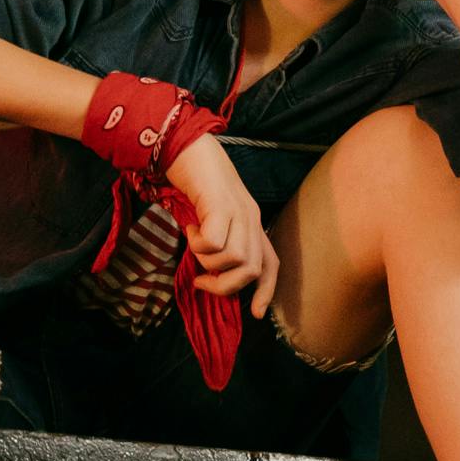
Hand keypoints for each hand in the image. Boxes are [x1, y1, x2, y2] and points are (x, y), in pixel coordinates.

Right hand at [166, 131, 279, 321]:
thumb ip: (218, 242)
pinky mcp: (221, 204)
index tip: (254, 314)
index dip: (266, 292)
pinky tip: (190, 229)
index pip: (271, 263)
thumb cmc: (195, 183)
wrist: (187, 146)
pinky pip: (215, 242)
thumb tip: (210, 276)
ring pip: (234, 260)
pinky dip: (198, 244)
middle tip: (200, 280)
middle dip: (224, 286)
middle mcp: (251, 218)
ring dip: (208, 262)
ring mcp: (239, 210)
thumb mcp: (211, 217)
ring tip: (193, 242)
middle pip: (252, 270)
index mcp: (252, 222)